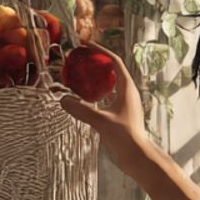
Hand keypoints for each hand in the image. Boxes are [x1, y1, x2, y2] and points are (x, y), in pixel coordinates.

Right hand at [60, 44, 149, 172]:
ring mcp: (126, 102)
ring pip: (111, 82)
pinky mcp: (123, 111)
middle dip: (97, 61)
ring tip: (82, 73)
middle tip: (82, 58)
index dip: (100, 51)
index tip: (86, 45)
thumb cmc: (124, 136)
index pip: (114, 61)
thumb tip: (63, 100)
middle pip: (112, 69)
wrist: (136, 155)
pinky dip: (97, 89)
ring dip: (97, 75)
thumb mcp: (100, 121)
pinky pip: (109, 93)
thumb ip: (81, 109)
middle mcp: (128, 91)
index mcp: (127, 87)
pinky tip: (86, 96)